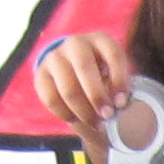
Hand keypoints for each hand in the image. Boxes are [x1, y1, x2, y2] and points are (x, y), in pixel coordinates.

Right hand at [32, 30, 139, 163]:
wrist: (72, 72)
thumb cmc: (103, 76)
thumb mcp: (115, 75)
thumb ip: (119, 88)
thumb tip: (119, 108)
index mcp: (100, 40)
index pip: (113, 55)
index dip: (119, 80)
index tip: (122, 103)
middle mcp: (76, 43)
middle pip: (85, 68)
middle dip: (97, 97)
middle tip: (107, 116)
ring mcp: (55, 57)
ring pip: (68, 88)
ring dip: (84, 112)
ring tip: (95, 124)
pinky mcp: (41, 74)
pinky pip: (51, 99)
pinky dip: (65, 114)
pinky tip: (76, 119)